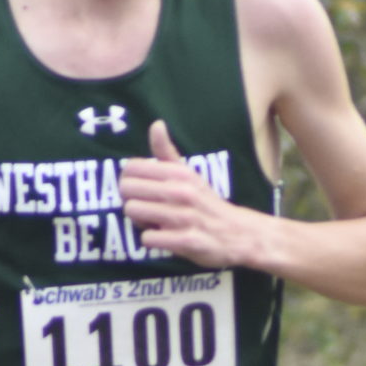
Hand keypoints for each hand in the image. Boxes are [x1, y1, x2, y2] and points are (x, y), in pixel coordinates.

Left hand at [120, 119, 256, 267]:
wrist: (238, 233)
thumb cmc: (205, 203)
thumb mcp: (189, 174)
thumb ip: (167, 151)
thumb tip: (156, 124)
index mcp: (179, 173)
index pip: (131, 168)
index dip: (128, 180)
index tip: (140, 189)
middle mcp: (181, 191)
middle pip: (127, 190)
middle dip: (131, 201)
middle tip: (146, 208)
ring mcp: (183, 217)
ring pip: (134, 212)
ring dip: (139, 221)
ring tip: (154, 222)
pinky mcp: (186, 241)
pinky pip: (147, 238)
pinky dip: (151, 241)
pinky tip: (164, 238)